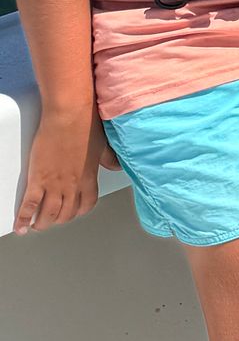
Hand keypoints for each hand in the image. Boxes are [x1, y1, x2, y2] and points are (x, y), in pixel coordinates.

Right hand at [13, 106, 109, 232]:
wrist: (69, 114)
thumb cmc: (86, 124)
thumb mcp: (103, 144)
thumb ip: (108, 158)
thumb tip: (117, 165)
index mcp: (89, 177)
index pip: (86, 204)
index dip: (79, 211)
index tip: (73, 211)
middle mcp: (72, 185)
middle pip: (66, 213)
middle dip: (59, 219)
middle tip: (52, 219)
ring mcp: (54, 184)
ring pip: (48, 214)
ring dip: (42, 223)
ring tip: (36, 225)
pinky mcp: (38, 179)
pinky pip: (29, 205)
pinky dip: (23, 218)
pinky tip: (20, 225)